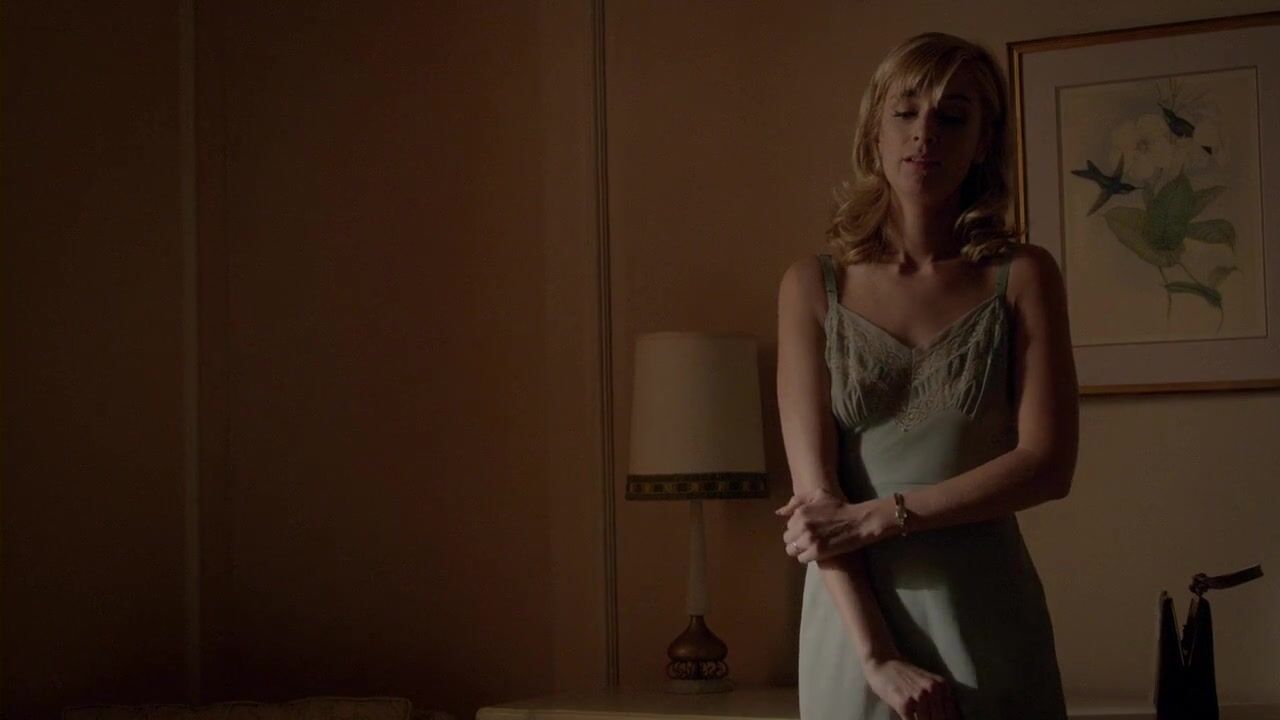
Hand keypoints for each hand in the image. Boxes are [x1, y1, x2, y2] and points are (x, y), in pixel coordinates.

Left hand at [775, 488, 891, 562]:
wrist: (858, 521)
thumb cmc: (839, 507)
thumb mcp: (818, 495)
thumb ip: (796, 501)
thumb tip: (779, 513)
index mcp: (800, 512)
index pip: (788, 526)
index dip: (797, 528)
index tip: (808, 528)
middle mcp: (802, 525)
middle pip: (787, 539)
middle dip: (796, 539)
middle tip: (809, 539)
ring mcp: (809, 539)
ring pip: (792, 550)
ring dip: (801, 550)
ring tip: (812, 546)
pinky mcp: (817, 552)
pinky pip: (802, 559)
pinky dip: (808, 557)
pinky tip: (817, 552)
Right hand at [863, 656, 958, 719]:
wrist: (882, 662)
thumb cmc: (904, 675)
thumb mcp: (928, 682)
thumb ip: (940, 699)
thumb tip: (951, 717)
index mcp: (942, 686)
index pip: (954, 715)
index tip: (940, 719)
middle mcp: (933, 690)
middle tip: (926, 718)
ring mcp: (919, 697)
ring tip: (917, 717)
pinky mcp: (905, 704)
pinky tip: (908, 718)